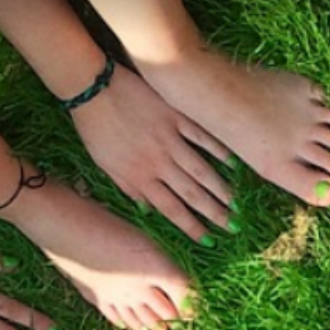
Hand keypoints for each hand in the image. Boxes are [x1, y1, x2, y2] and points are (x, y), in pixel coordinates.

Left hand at [71, 66, 233, 243]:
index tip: (208, 241)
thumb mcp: (105, 165)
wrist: (92, 87)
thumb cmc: (95, 128)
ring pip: (200, 169)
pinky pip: (201, 136)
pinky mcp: (175, 116)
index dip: (190, 227)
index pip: (170, 209)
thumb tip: (148, 211)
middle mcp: (158, 162)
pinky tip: (233, 163)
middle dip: (214, 213)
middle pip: (191, 193)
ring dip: (221, 189)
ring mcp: (169, 138)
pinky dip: (218, 149)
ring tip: (238, 204)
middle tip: (233, 227)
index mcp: (139, 176)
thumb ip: (128, 188)